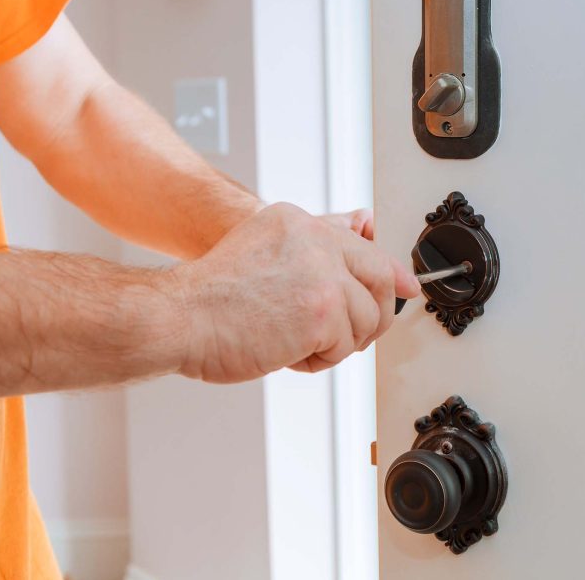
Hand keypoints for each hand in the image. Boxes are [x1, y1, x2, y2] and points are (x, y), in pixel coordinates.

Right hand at [169, 202, 419, 380]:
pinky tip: (286, 353)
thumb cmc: (212, 296)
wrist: (177, 318)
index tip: (407, 289)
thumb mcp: (264, 246)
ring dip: (336, 343)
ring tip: (295, 343)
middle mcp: (316, 241)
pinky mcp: (321, 313)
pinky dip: (318, 360)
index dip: (392, 274)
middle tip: (350, 335)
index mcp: (301, 223)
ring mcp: (322, 276)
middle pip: (381, 280)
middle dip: (374, 316)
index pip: (367, 247)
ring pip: (366, 320)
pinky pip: (344, 346)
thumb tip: (368, 224)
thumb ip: (315, 239)